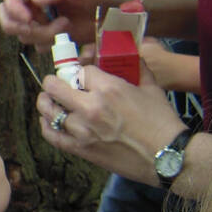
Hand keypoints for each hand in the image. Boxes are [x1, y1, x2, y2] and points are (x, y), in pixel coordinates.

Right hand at [0, 0, 110, 51]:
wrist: (113, 11)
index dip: (13, 8)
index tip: (28, 19)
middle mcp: (34, 5)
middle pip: (9, 19)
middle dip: (22, 28)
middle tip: (40, 28)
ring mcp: (41, 22)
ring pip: (25, 36)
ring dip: (43, 36)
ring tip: (66, 26)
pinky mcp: (50, 38)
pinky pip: (40, 47)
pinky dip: (51, 45)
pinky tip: (69, 37)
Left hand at [36, 60, 186, 185]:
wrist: (166, 156)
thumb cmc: (162, 122)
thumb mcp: (152, 87)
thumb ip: (138, 68)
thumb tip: (130, 55)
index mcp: (108, 88)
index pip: (79, 70)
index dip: (79, 71)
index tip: (80, 76)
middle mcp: (90, 107)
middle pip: (54, 86)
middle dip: (54, 81)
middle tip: (57, 84)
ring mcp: (82, 130)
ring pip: (48, 110)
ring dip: (46, 102)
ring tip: (48, 99)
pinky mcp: (80, 149)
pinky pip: (51, 134)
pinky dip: (45, 125)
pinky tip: (47, 120)